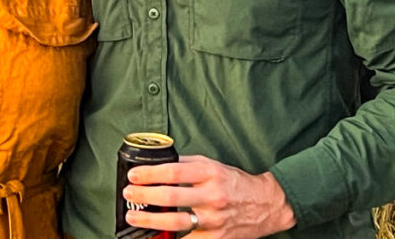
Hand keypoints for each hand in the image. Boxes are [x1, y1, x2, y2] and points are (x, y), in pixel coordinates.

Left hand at [122, 155, 295, 238]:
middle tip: (128, 194)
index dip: (149, 174)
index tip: (132, 175)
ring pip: (176, 222)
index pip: (173, 170)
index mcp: (209, 172)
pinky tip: (156, 236)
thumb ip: (185, 163)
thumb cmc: (234, 182)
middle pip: (171, 196)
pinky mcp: (217, 238)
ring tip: (133, 217)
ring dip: (150, 220)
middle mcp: (212, 195)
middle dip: (144, 196)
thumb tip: (155, 162)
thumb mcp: (212, 165)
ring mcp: (215, 219)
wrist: (266, 204)